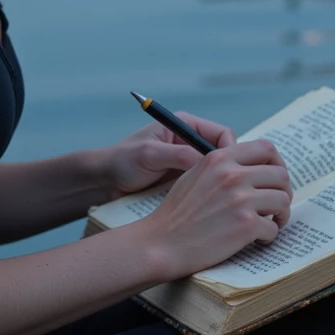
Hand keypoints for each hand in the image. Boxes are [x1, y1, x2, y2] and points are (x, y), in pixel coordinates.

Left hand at [99, 111, 238, 199]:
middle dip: (228, 171)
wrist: (104, 183)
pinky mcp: (184, 184)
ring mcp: (189, 165)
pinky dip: (207, 197)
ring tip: (220, 201)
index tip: (230, 170)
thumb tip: (209, 162)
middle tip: (229, 190)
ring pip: (217, 175)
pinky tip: (207, 209)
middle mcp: (191, 144)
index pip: (222, 134)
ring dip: (219, 187)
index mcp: (186, 126)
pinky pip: (204, 189)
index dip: (230, 151)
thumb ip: (178, 155)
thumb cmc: (122, 161)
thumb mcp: (150, 154)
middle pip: (224, 156)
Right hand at [138, 139, 292, 282]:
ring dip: (281, 214)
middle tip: (276, 206)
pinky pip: (273, 228)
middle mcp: (232, 174)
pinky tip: (256, 239)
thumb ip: (221, 166)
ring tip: (270, 222)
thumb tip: (251, 167)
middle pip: (281, 174)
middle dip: (283, 191)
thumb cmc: (176, 213)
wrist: (162, 243)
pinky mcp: (245, 225)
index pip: (265, 148)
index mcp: (219, 158)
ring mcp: (240, 199)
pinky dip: (268, 236)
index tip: (274, 179)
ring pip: (283, 200)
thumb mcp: (194, 175)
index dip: (277, 163)